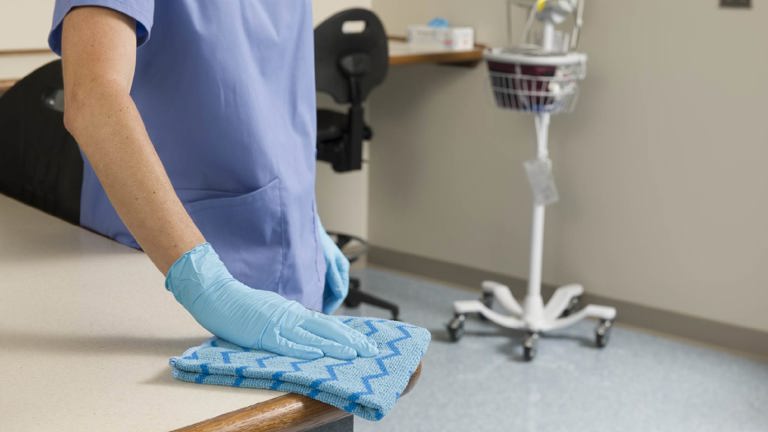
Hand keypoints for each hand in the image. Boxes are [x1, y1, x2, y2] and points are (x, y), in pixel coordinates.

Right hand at [166, 243, 376, 359]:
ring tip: (354, 353)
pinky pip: (287, 343)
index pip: (328, 324)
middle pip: (328, 328)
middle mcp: (292, 316)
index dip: (349, 334)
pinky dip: (303, 349)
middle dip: (351, 340)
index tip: (366, 343)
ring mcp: (279, 325)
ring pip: (312, 336)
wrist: (219, 295)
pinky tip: (317, 354)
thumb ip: (293, 322)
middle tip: (371, 350)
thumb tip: (312, 334)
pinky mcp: (264, 334)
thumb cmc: (245, 306)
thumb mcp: (275, 311)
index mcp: (295, 312)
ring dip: (334, 346)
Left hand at [317, 217, 349, 314]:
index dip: (333, 304)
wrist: (305, 229)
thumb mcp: (328, 261)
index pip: (341, 292)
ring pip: (327, 289)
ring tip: (311, 304)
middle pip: (335, 292)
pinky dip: (316, 291)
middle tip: (316, 311)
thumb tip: (340, 295)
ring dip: (321, 297)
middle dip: (327, 302)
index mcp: (342, 268)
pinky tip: (308, 294)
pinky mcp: (320, 269)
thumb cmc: (318, 242)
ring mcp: (328, 270)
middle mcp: (337, 270)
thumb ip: (334, 278)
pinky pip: (321, 284)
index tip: (323, 312)